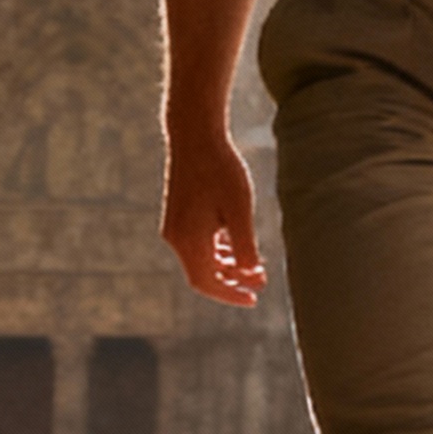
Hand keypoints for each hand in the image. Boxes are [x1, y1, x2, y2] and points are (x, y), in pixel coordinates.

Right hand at [160, 119, 264, 307]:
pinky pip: (195, 244)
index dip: (230, 294)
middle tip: (258, 283)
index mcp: (189, 240)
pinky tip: (234, 246)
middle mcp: (175, 237)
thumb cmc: (221, 170)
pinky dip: (215, 251)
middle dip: (231, 282)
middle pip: (202, 274)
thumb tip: (251, 276)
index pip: (207, 283)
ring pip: (199, 259)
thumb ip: (244, 245)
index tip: (253, 298)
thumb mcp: (239, 209)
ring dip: (225, 266)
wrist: (195, 135)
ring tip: (252, 267)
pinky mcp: (177, 214)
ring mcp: (174, 226)